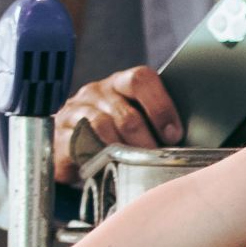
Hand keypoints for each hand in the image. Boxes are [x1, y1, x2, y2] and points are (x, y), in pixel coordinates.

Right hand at [53, 67, 176, 180]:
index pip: (141, 79)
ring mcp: (75, 112)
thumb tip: (185, 141)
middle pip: (127, 114)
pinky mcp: (60, 135)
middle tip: (156, 160)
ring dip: (125, 152)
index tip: (173, 135)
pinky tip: (110, 167)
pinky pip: (81, 146)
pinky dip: (99, 158)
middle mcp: (96, 92)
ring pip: (104, 129)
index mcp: (119, 83)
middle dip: (146, 142)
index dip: (161, 106)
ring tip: (136, 166)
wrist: (70, 148)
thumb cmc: (113, 133)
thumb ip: (155, 122)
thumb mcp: (135, 120)